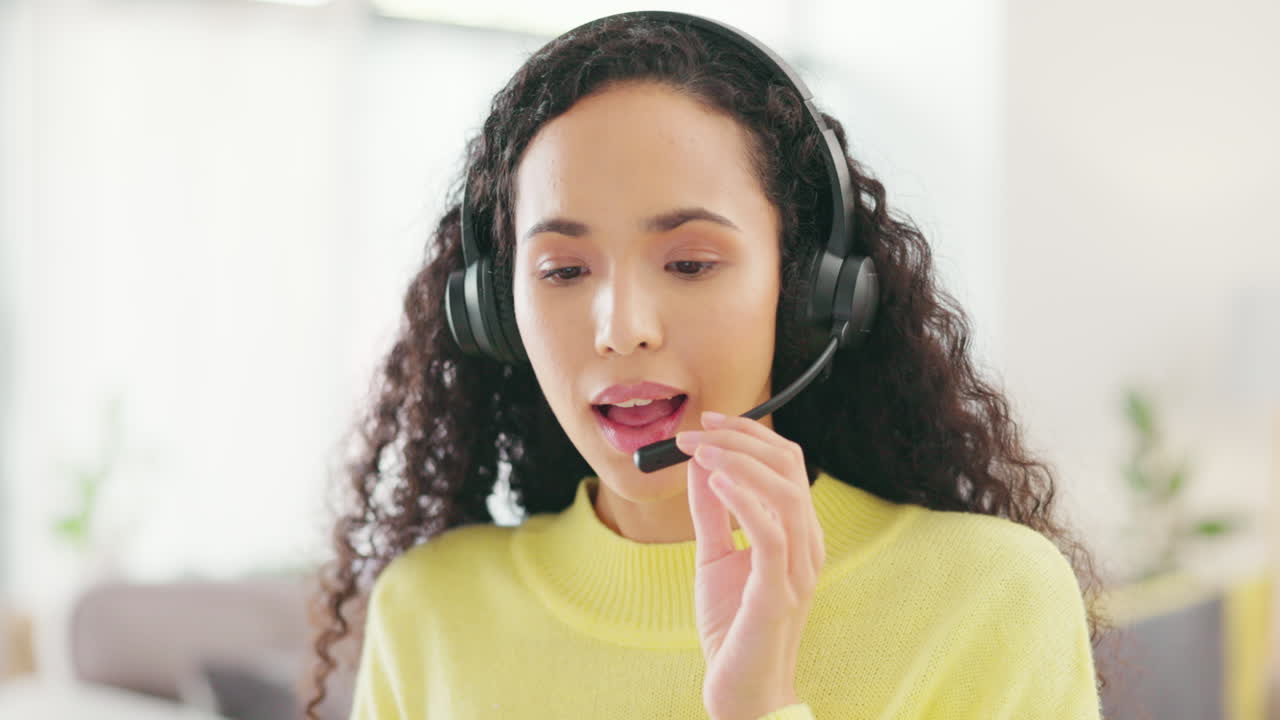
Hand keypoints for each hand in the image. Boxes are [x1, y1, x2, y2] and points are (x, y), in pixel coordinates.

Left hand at [674, 410, 823, 719]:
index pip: (786, 463)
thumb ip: (711, 514)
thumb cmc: (732, 626)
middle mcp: (806, 544)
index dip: (749, 434)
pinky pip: (772, 536)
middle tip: (695, 433)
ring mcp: (798, 569)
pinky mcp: (779, 594)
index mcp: (796, 532)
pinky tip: (718, 484)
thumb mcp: (714, 558)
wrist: (741, 690)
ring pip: (784, 494)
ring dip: (739, 463)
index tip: (707, 422)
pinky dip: (746, 501)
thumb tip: (698, 466)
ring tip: (700, 451)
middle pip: (788, 468)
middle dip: (740, 440)